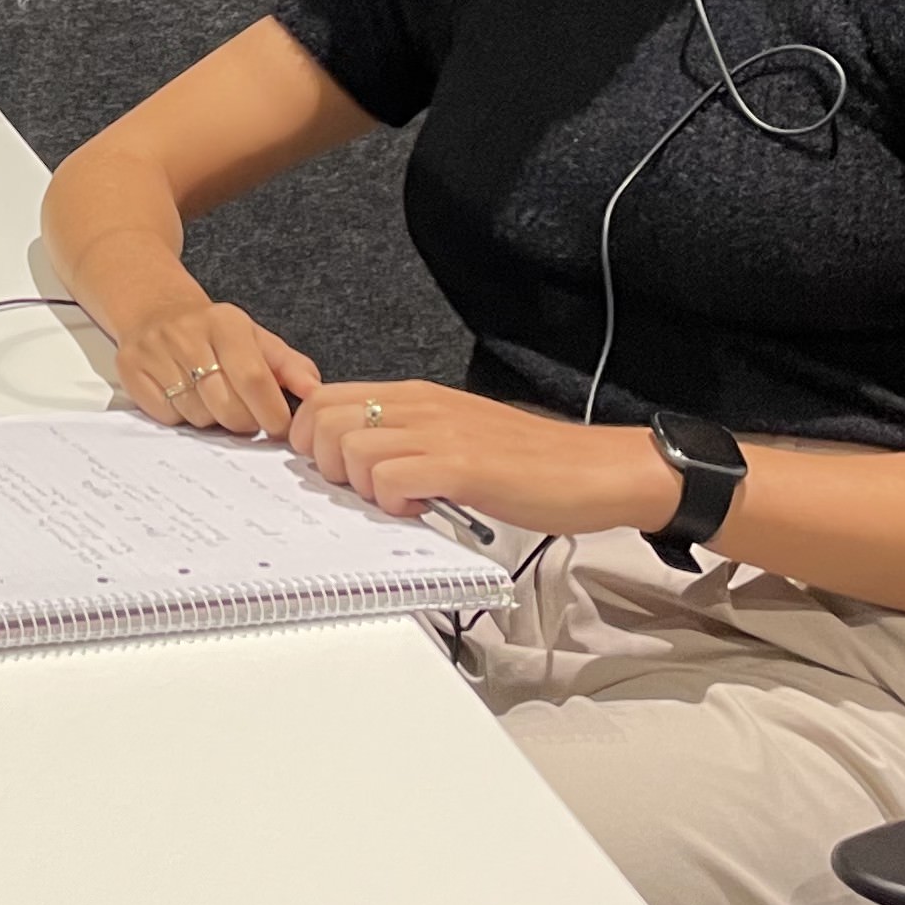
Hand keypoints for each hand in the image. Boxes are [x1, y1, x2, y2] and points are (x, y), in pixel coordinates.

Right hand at [115, 300, 322, 439]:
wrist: (154, 309)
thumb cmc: (214, 332)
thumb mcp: (255, 338)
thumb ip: (289, 366)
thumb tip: (315, 392)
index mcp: (225, 322)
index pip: (253, 379)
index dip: (270, 412)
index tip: (278, 427)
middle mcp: (186, 333)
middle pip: (226, 405)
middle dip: (243, 422)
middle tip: (245, 416)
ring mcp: (154, 351)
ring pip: (197, 415)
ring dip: (211, 418)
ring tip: (211, 399)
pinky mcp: (130, 369)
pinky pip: (166, 416)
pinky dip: (181, 416)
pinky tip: (185, 397)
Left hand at [289, 380, 678, 538]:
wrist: (593, 469)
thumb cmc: (528, 461)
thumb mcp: (454, 435)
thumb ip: (407, 438)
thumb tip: (356, 460)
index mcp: (415, 396)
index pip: (325, 398)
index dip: (311, 439)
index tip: (335, 472)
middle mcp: (420, 406)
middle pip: (322, 418)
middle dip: (324, 463)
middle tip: (362, 490)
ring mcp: (440, 433)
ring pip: (349, 447)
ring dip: (360, 486)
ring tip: (398, 501)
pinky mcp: (461, 466)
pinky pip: (391, 478)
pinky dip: (392, 502)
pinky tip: (422, 509)